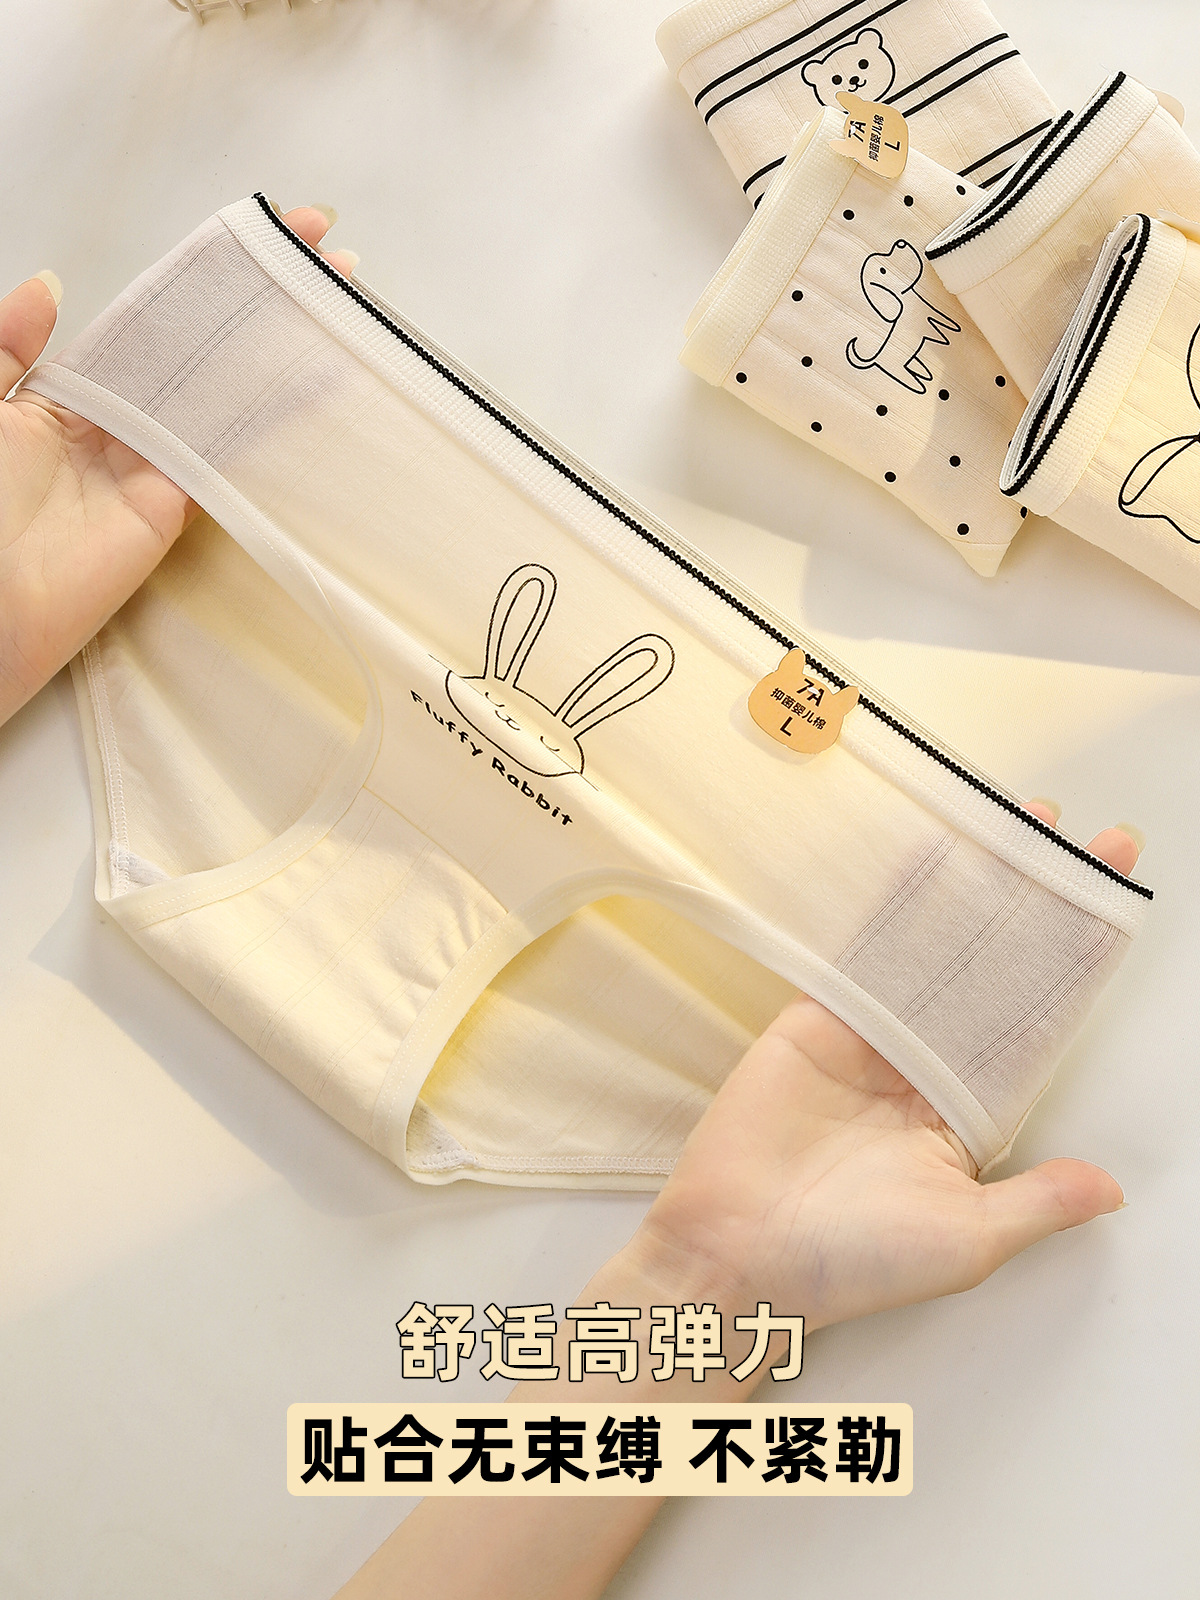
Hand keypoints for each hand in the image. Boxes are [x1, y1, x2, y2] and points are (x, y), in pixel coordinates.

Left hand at [0, 206, 355, 726]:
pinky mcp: (170, 511)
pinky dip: (269, 417)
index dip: (197, 277)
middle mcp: (116, 426)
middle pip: (200, 350)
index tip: (252, 229)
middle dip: (258, 299)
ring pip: (224, 395)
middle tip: (322, 250)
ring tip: (337, 297)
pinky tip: (310, 375)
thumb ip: (10, 344)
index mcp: (63, 396)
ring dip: (279, 348)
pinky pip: (222, 454)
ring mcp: (150, 468)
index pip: (145, 323)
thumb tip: (50, 283)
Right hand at [626, 813, 1139, 1331]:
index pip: (1038, 1022)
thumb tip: (1113, 1188)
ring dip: (984, 889)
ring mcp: (872, 1039)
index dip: (1081, 965)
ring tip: (1029, 829)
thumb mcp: (967, 1242)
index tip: (1121, 906)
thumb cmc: (849, 1264)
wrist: (738, 1256)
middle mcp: (927, 1069)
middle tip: (1092, 843)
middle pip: (1000, 970)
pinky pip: (871, 953)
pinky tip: (936, 862)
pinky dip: (903, 905)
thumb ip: (1040, 1202)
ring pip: (942, 949)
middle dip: (1048, 907)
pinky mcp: (818, 1019)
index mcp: (969, 1117)